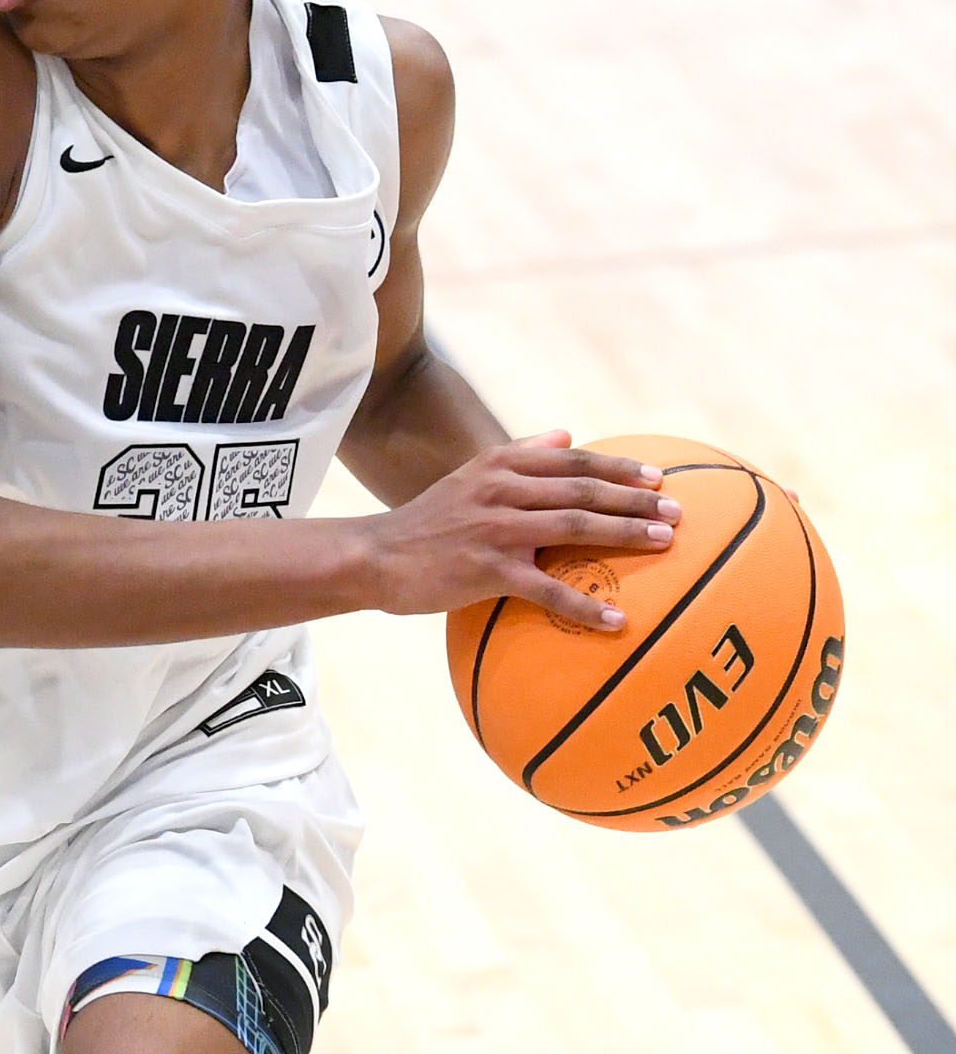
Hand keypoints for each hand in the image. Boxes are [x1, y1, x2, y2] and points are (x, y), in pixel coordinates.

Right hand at [358, 431, 681, 628]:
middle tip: (677, 511)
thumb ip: (518, 453)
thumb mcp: (469, 475)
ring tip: (666, 543)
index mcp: (499, 465)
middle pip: (582, 490)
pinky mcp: (487, 570)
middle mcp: (501, 490)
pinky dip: (585, 605)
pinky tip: (617, 620)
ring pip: (574, 527)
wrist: (376, 555)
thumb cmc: (429, 519)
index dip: (618, 467)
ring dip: (625, 533)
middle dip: (636, 500)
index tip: (657, 476)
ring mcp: (495, 529)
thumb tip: (566, 433)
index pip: (572, 460)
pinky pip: (547, 589)